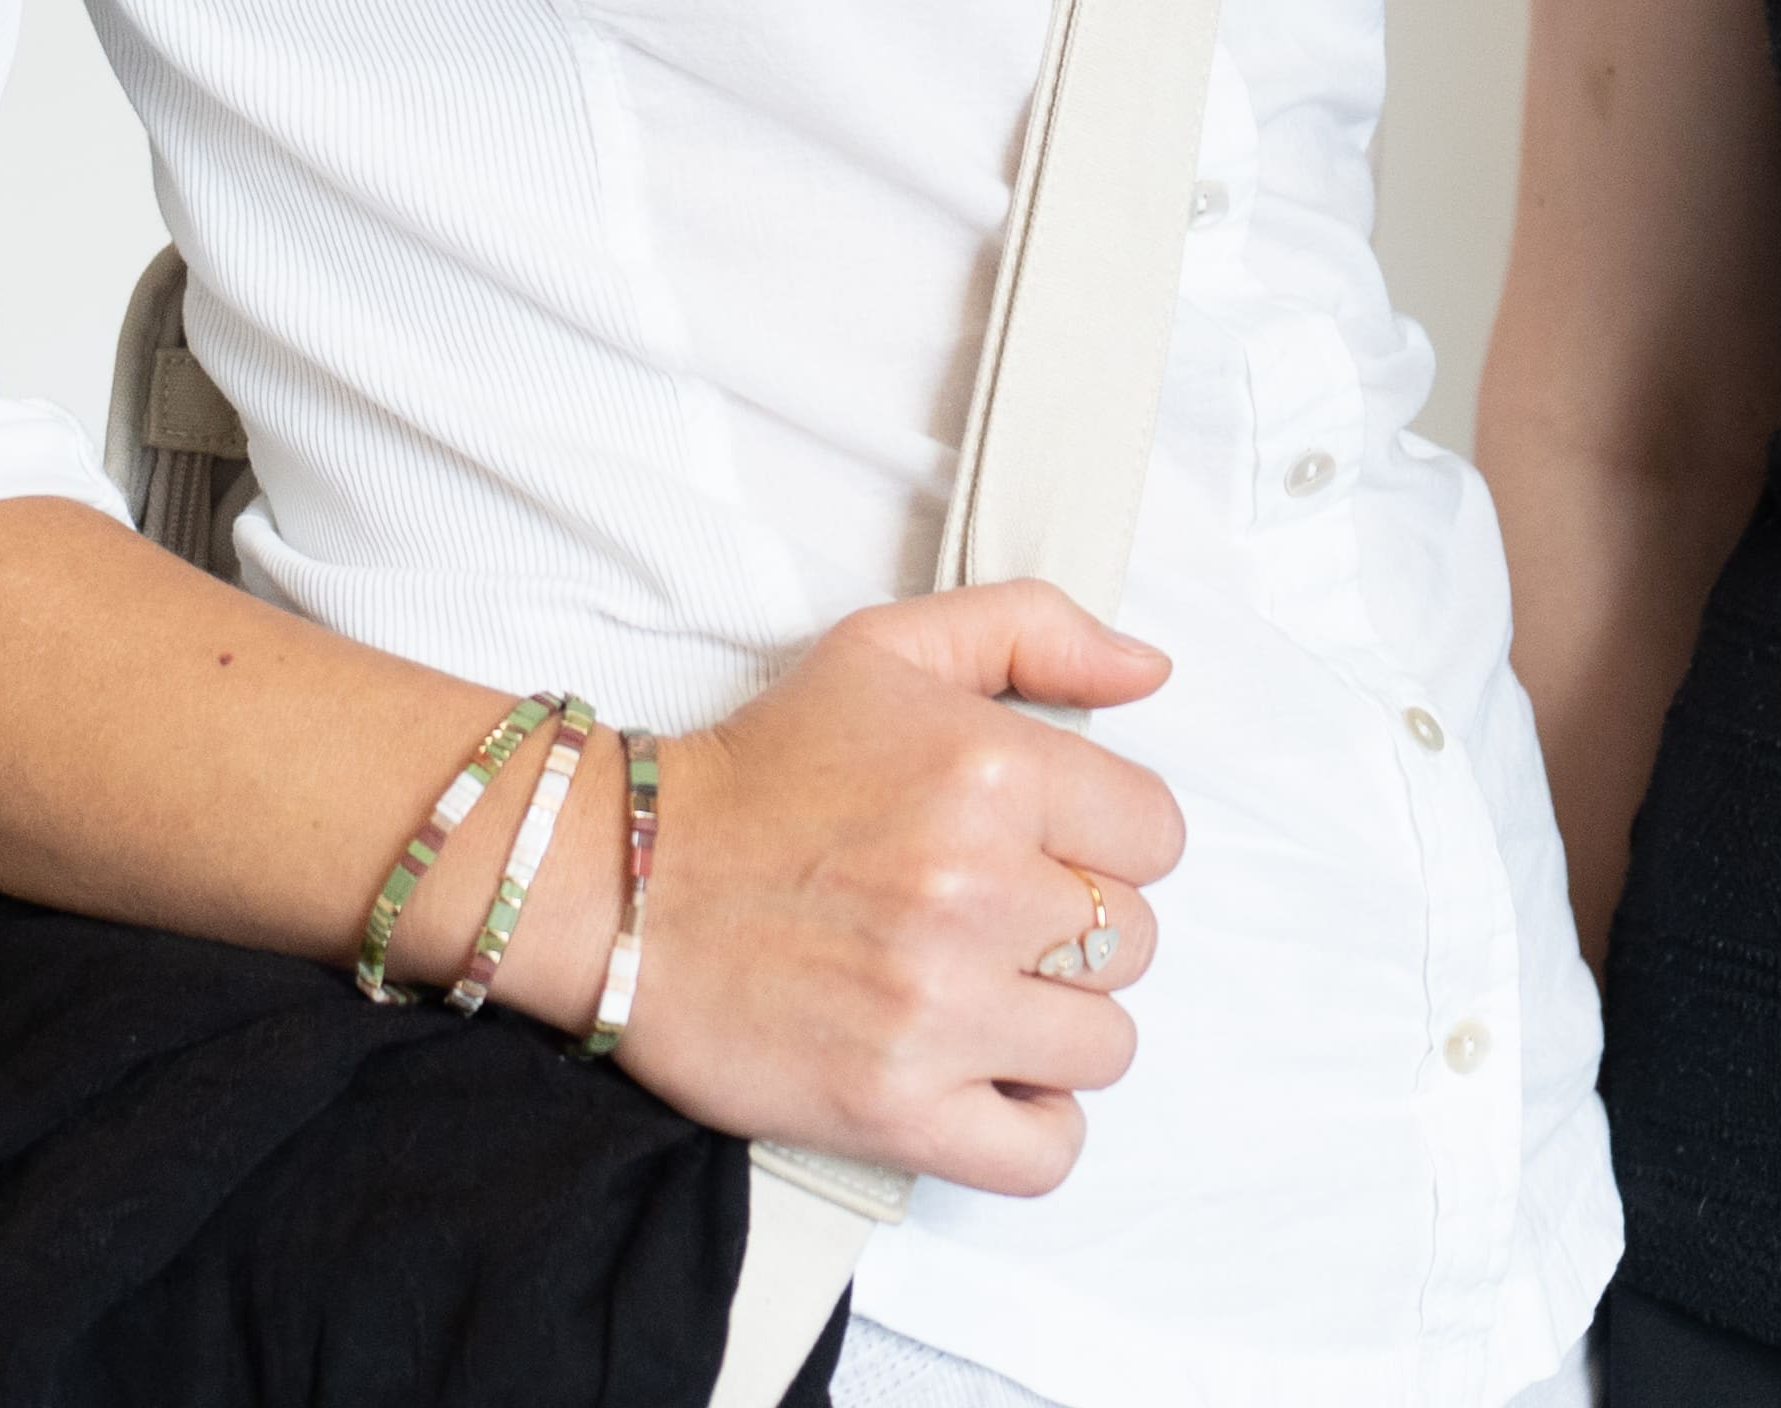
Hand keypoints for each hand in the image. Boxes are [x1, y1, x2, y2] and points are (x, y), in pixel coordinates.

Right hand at [603, 582, 1186, 1189]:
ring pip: (1107, 1044)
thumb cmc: (762, 772)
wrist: (622, 885)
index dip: (1108, 841)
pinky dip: (1034, 1128)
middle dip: (1076, 931)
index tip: (1043, 847)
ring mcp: (938, 1010)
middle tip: (996, 920)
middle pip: (1136, 940)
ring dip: (1058, 1026)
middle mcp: (975, 891)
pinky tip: (988, 1078)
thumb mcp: (890, 650)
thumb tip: (1150, 669)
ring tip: (985, 993)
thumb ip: (1035, 629)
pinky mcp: (896, 1110)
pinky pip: (1047, 1151)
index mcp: (990, 771)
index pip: (1157, 834)